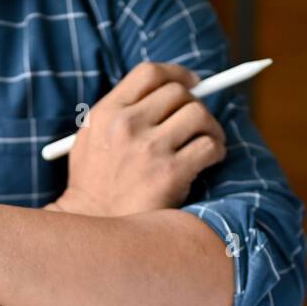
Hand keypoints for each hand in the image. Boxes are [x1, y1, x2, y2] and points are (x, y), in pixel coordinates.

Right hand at [48, 62, 226, 216]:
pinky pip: (209, 146)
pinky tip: (209, 161)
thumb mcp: (90, 141)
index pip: (150, 73)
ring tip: (208, 143)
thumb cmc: (95, 187)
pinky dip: (216, 150)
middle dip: (195, 105)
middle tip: (199, 124)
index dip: (178, 74)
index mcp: (106, 113)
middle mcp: (127, 125)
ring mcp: (149, 148)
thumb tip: (166, 91)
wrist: (93, 231)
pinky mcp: (170, 173)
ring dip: (211, 127)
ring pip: (199, 114)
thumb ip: (118, 113)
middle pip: (179, 93)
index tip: (192, 83)